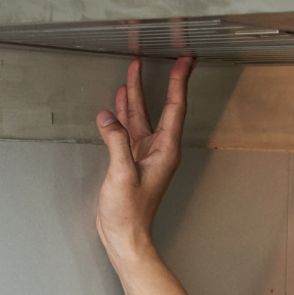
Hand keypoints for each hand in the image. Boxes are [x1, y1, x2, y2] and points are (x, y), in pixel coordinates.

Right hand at [95, 56, 193, 260]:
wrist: (125, 237)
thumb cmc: (130, 214)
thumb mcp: (122, 174)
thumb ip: (116, 142)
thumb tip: (109, 118)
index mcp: (165, 150)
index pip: (176, 107)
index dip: (179, 81)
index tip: (185, 60)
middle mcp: (159, 150)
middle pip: (161, 107)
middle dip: (160, 80)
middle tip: (165, 57)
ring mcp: (145, 155)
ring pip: (141, 117)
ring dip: (136, 95)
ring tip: (133, 70)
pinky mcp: (131, 161)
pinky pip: (128, 130)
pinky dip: (123, 114)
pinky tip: (118, 103)